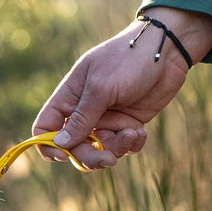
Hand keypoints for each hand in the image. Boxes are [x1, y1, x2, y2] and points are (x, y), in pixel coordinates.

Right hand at [33, 7, 211, 168]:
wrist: (166, 50)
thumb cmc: (128, 60)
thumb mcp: (101, 88)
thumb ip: (81, 118)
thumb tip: (59, 144)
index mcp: (69, 97)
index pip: (45, 127)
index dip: (48, 145)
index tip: (63, 156)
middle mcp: (84, 111)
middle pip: (74, 147)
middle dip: (90, 156)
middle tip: (108, 160)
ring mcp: (107, 118)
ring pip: (100, 150)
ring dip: (116, 147)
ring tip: (133, 133)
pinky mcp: (128, 123)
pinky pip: (123, 146)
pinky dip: (132, 144)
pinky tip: (140, 132)